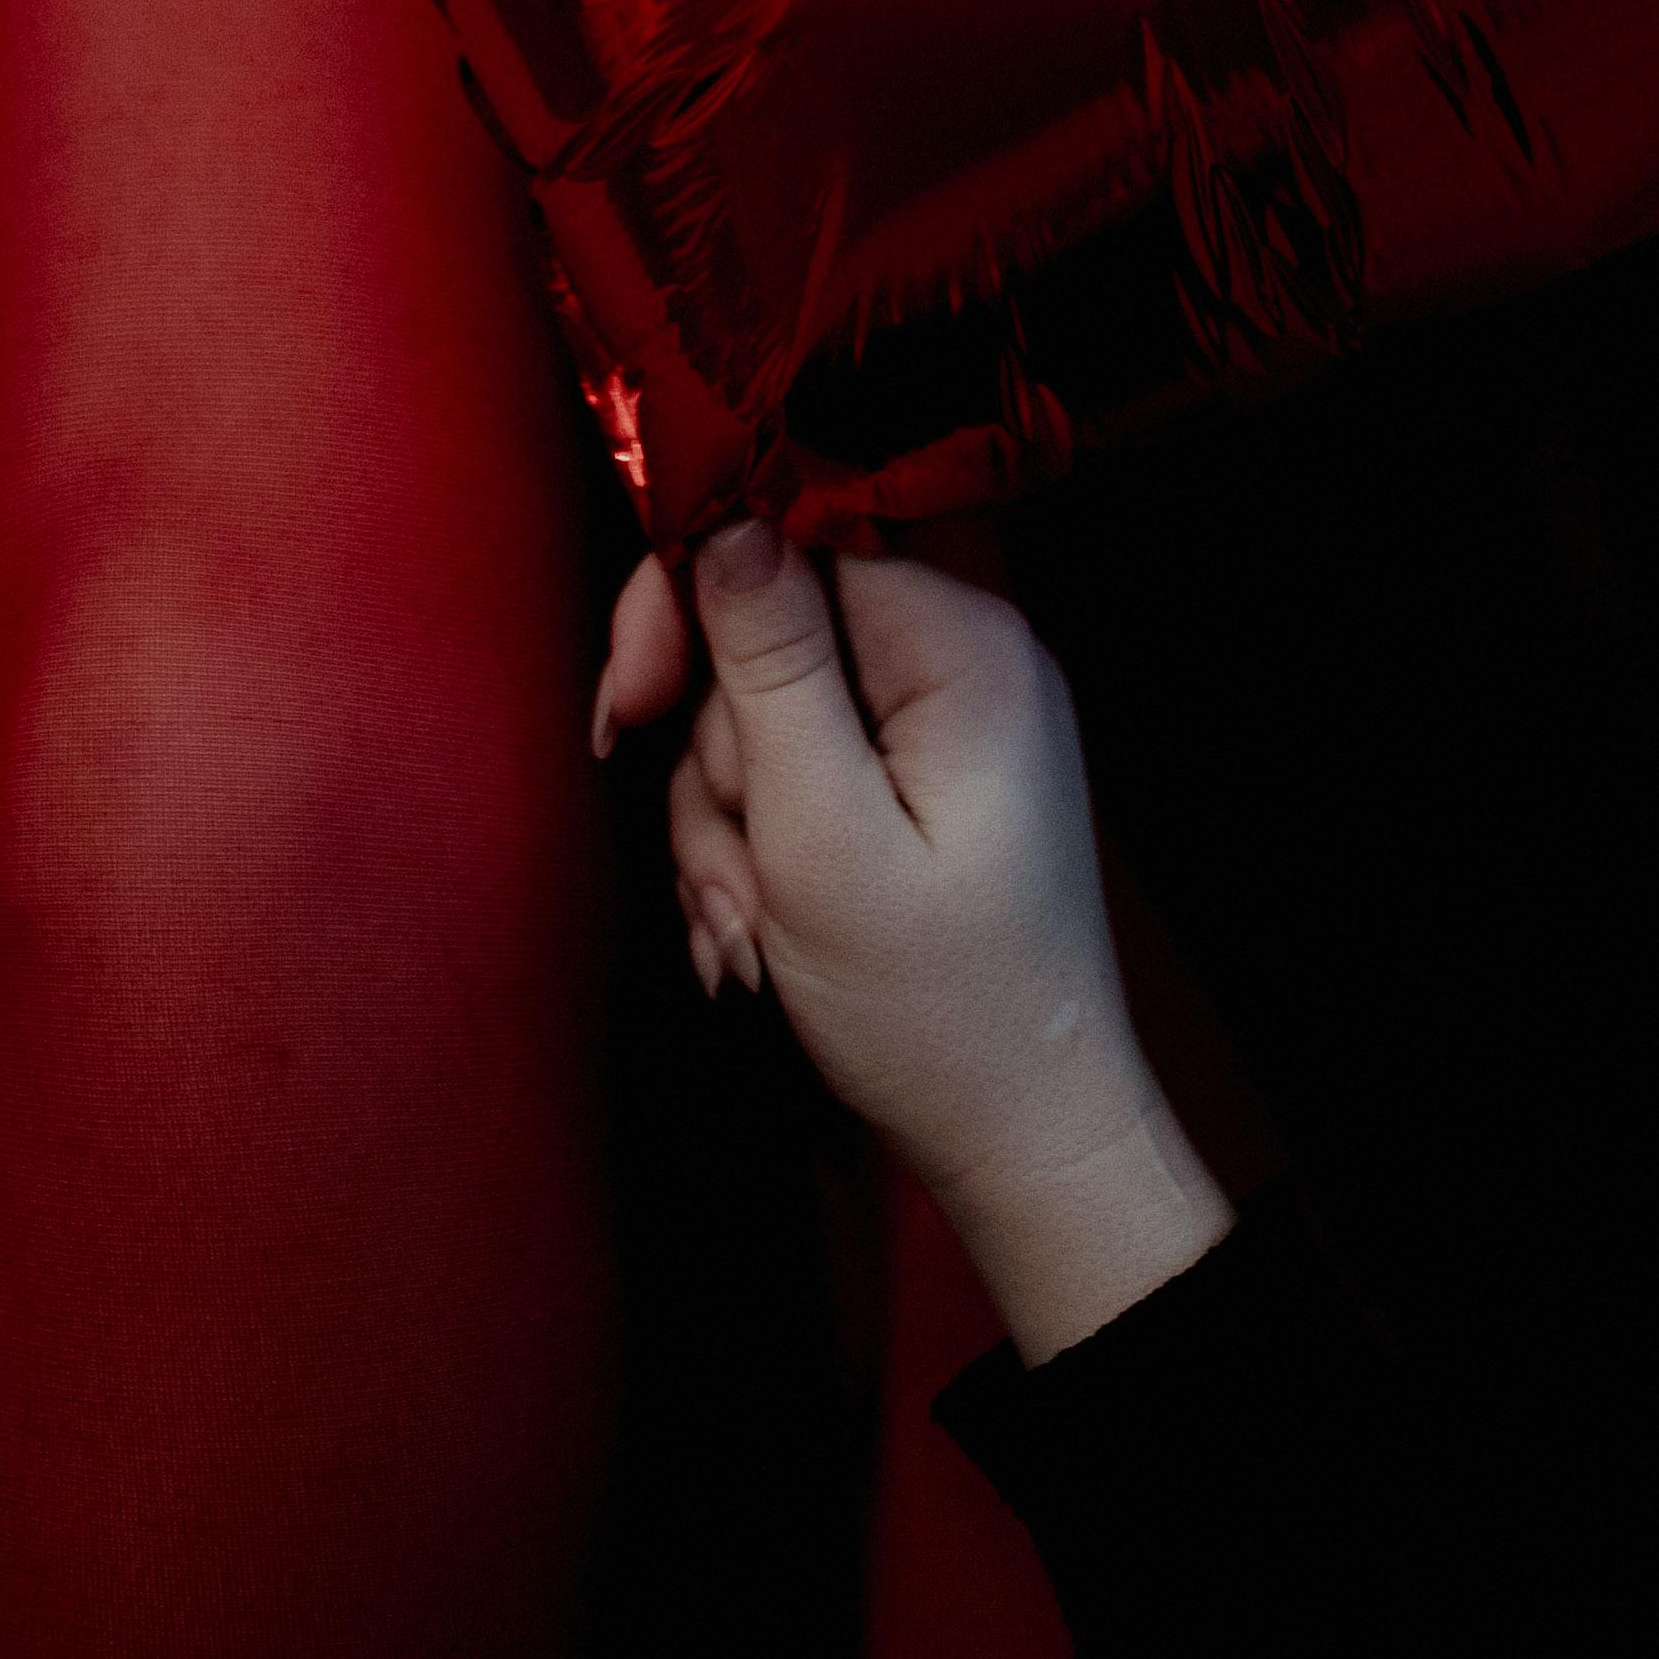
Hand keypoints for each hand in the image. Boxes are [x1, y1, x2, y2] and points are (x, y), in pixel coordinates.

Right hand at [593, 518, 1237, 1360]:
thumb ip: (774, 666)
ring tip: (747, 932)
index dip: (694, 589)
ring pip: (762, 710)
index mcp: (963, 643)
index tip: (634, 695)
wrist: (1024, 1144)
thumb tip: (726, 514)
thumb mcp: (826, 838)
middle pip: (768, 619)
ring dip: (725, 821)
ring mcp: (938, 722)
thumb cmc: (939, 1010)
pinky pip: (793, 769)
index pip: (797, 526)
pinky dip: (755, 848)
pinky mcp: (912, 782)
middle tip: (692, 839)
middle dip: (710, 741)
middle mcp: (960, 655)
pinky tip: (757, 938)